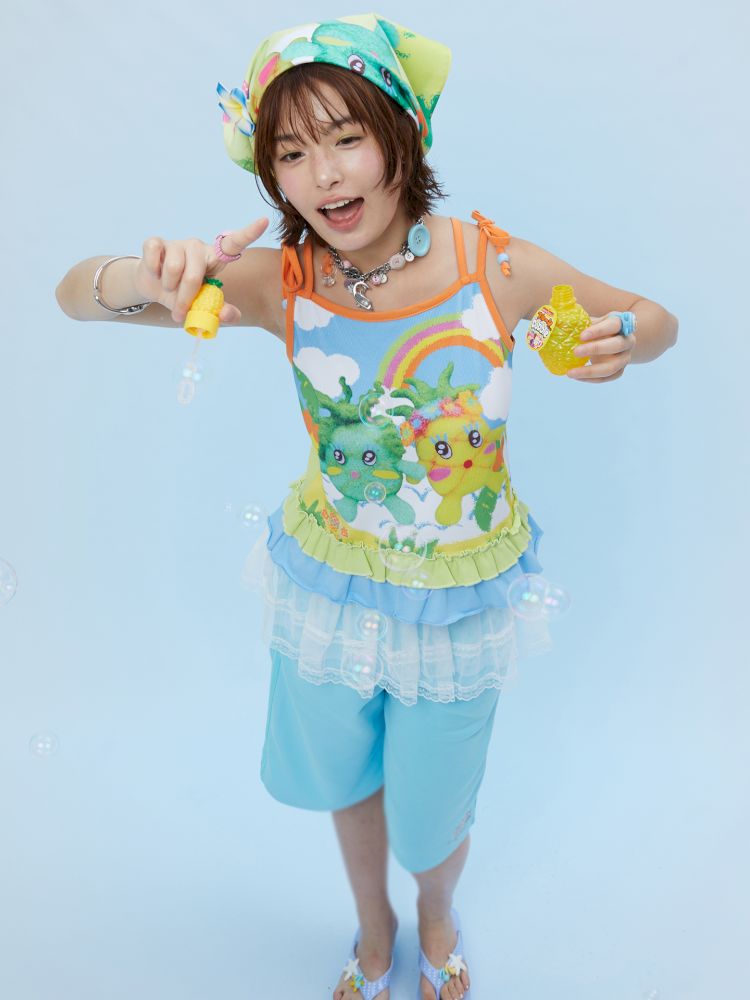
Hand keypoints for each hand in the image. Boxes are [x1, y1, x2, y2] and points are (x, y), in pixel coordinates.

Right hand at [134, 218, 268, 323]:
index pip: (234, 244)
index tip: (265, 221)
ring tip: (168, 287)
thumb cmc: (183, 295)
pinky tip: (155, 273)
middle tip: (180, 310)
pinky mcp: (156, 242)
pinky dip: (153, 272)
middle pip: (195, 275)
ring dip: (169, 288)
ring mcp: (177, 243)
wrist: (154, 289)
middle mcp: (198, 247)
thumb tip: (228, 314)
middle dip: (185, 299)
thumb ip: (220, 312)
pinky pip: (154, 257)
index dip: (249, 233)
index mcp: (214, 260)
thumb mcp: (203, 307)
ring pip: (174, 269)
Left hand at [567, 312, 635, 381]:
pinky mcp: (619, 371)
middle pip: (616, 345)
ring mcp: (625, 358)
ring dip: (590, 371)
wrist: (610, 341)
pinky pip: (606, 378)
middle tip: (575, 352)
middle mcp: (627, 341)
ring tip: (571, 373)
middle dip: (595, 349)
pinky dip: (590, 379)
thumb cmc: (598, 329)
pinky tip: (576, 377)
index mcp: (622, 324)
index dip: (599, 330)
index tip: (581, 336)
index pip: (614, 325)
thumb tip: (558, 320)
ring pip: (611, 367)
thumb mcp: (593, 321)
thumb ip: (580, 320)